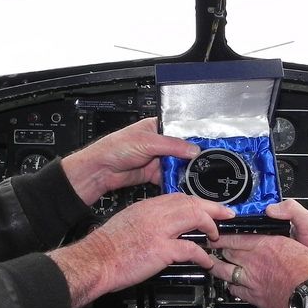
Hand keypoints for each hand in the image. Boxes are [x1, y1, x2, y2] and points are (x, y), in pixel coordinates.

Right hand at [51, 193, 234, 307]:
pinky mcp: (161, 249)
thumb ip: (148, 219)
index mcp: (148, 206)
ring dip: (210, 227)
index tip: (210, 207)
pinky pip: (190, 248)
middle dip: (213, 209)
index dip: (199, 202)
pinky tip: (206, 261)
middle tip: (226, 215)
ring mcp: (159, 230)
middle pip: (192, 203)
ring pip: (195, 217)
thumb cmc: (107, 246)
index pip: (180, 197)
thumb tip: (164, 224)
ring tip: (216, 237)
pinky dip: (202, 255)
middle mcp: (155, 213)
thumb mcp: (128, 221)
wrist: (95, 260)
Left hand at [61, 118, 199, 204]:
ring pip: (177, 164)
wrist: (101, 170)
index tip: (206, 145)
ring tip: (194, 172)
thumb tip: (192, 149)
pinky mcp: (153, 173)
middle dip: (190, 156)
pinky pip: (169, 176)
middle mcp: (159, 142)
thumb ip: (172, 145)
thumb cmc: (115, 147)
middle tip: (203, 162)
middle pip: (182, 149)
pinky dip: (174, 180)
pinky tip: (182, 181)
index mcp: (157, 127)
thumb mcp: (147, 142)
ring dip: (183, 169)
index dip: (193, 138)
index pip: (181, 130)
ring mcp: (156, 158)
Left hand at [207, 233, 307, 307]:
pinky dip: (231, 287)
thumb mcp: (296, 243)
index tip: (218, 234)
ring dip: (218, 267)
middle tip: (212, 247)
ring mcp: (253, 280)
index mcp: (266, 244)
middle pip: (227, 252)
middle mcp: (255, 261)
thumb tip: (276, 239)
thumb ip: (281, 240)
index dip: (224, 235)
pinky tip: (230, 285)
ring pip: (226, 272)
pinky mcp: (255, 297)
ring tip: (213, 265)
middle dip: (218, 249)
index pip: (236, 237)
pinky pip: (236, 290)